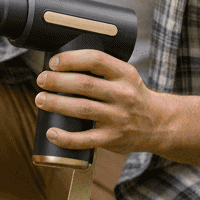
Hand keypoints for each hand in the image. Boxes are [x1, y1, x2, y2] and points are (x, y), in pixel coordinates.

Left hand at [34, 49, 158, 156]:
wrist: (159, 124)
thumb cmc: (132, 96)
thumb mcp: (125, 76)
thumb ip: (101, 69)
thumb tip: (60, 62)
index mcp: (125, 74)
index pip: (96, 60)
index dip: (71, 59)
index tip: (53, 62)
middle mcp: (123, 94)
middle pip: (84, 85)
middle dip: (57, 81)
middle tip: (41, 79)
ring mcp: (118, 118)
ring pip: (82, 109)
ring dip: (56, 104)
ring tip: (40, 100)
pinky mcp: (112, 139)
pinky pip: (85, 140)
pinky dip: (65, 137)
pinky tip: (51, 132)